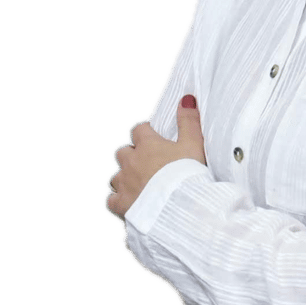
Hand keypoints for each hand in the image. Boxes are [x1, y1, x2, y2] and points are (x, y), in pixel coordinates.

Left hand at [106, 95, 205, 217]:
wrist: (180, 206)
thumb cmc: (188, 174)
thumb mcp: (194, 143)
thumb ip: (189, 120)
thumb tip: (186, 98)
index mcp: (148, 145)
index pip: (139, 130)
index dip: (146, 133)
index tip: (154, 138)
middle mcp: (132, 162)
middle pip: (123, 152)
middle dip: (132, 154)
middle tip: (147, 161)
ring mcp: (124, 183)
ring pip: (116, 175)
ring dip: (125, 176)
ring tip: (138, 181)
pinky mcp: (122, 204)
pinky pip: (111, 199)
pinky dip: (117, 199)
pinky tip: (127, 200)